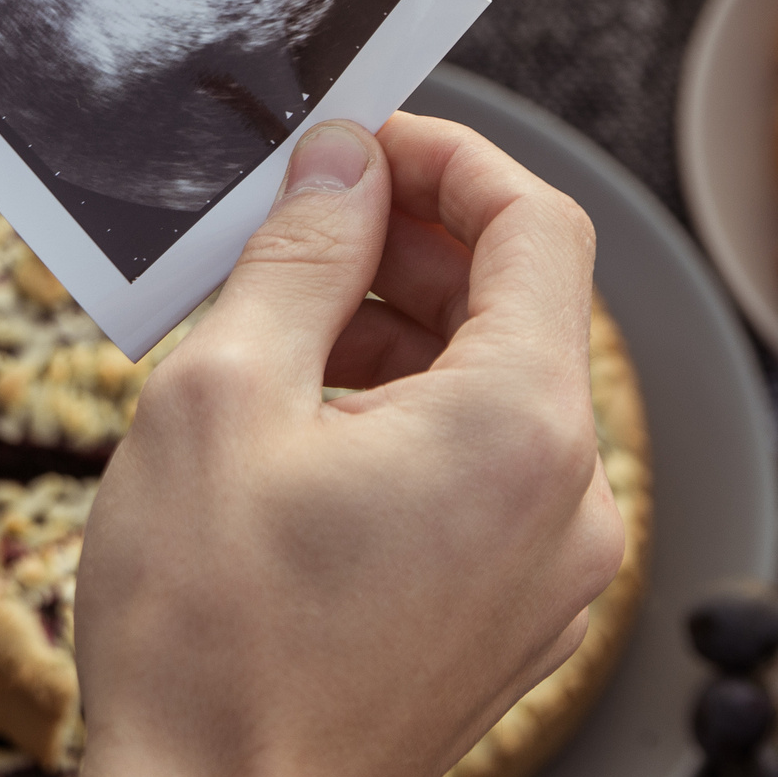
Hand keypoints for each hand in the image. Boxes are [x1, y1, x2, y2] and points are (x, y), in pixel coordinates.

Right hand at [73, 116, 623, 776]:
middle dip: (408, 242)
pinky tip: (302, 416)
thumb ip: (300, 254)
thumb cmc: (208, 637)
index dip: (447, 156)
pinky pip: (483, 471)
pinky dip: (408, 414)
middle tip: (292, 220)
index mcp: (522, 430)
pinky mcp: (509, 617)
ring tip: (274, 322)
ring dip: (398, 329)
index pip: (536, 225)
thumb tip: (340, 160)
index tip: (359, 139)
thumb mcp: (225, 396)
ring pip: (496, 389)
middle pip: (521, 306)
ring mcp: (549, 572)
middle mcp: (569, 501)